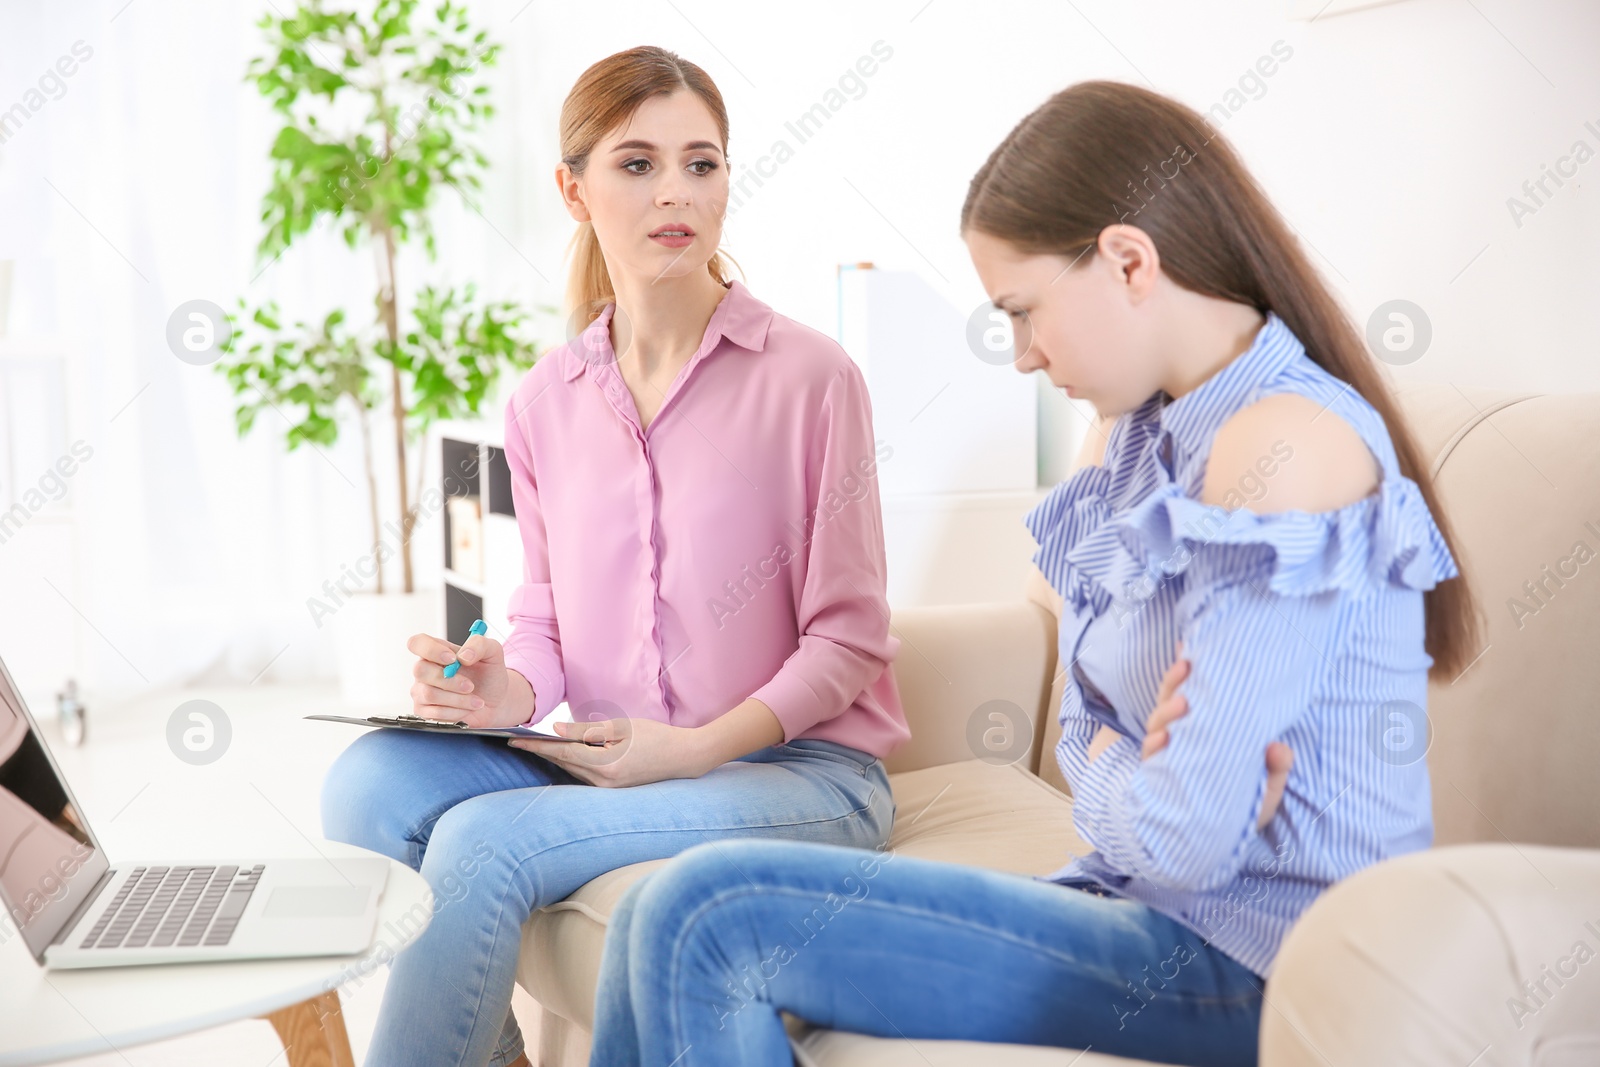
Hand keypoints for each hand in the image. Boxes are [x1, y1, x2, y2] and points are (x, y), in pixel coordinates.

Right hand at [406, 631, 525, 728]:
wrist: (496, 702)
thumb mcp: (493, 652)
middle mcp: (426, 670)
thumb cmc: (489, 676)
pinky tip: (467, 708)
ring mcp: (422, 691)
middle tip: (470, 686)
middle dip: (450, 681)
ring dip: (458, 699)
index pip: (417, 643)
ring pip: (429, 694)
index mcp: (437, 651)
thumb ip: (479, 644)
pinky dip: (457, 712)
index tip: (452, 659)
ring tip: (476, 700)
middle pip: (420, 670)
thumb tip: (464, 655)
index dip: (430, 650)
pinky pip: (434, 713)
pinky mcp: (424, 711)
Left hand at [509, 717, 713, 787]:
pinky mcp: (612, 790)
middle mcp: (604, 782)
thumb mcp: (622, 727)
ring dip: (553, 758)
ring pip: (571, 771)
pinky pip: (583, 776)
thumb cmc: (656, 736)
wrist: (684, 758)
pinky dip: (570, 764)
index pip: (562, 753)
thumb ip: (587, 730)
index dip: (536, 746)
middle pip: (563, 764)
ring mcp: (608, 789)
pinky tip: (560, 755)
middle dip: (540, 752)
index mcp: (606, 764)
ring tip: (533, 746)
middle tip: (516, 740)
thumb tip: (556, 731)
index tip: (514, 740)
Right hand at [1141, 639, 1293, 831]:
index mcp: (1198, 734)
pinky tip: (1162, 740)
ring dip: (1168, 712)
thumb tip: (1282, 747)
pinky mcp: (1156, 779)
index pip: (1190, 698)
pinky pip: (1152, 758)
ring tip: (1182, 703)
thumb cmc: (1234, 811)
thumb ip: (1274, 772)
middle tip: (1186, 666)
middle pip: (1170, 703)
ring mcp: (1165, 758)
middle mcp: (1177, 741)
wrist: (1205, 848)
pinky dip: (1156, 746)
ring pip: (1159, 725)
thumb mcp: (1262, 793)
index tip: (1190, 651)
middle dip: (1176, 684)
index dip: (1187, 676)